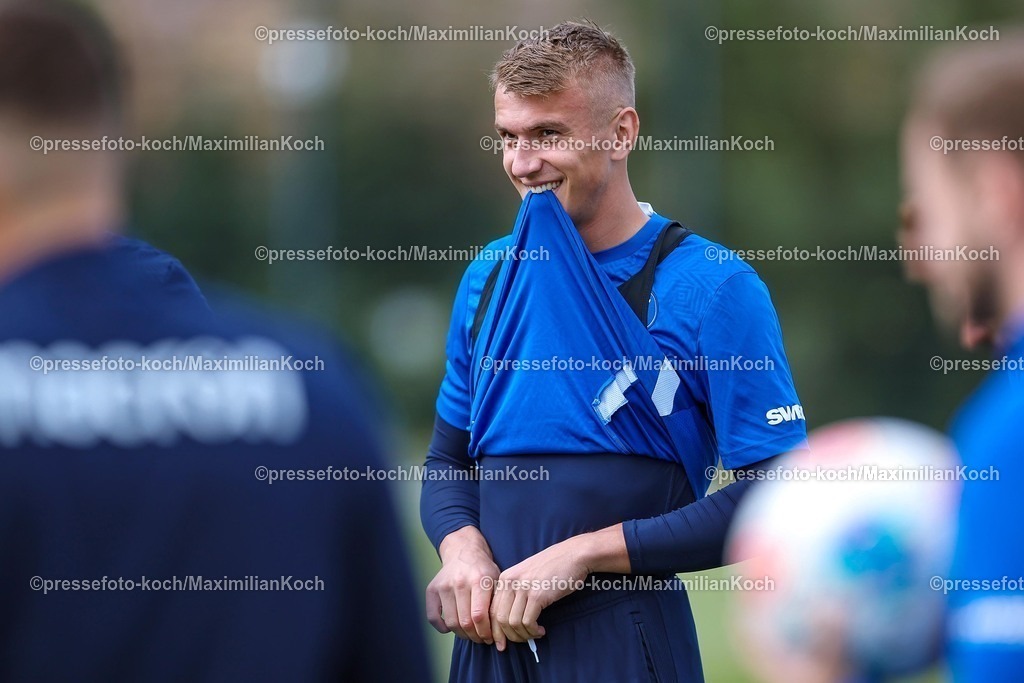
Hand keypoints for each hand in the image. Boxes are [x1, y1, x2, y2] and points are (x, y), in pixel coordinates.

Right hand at [426, 527, 499, 643]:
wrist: (463, 551)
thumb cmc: (483, 570)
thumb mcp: (497, 581)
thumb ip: (498, 606)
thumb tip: (501, 638)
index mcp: (479, 579)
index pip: (479, 616)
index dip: (485, 632)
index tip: (490, 638)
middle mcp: (459, 582)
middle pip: (465, 622)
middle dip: (475, 636)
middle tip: (481, 638)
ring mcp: (444, 585)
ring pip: (451, 622)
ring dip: (462, 634)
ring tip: (470, 634)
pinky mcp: (432, 589)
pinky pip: (432, 617)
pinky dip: (442, 627)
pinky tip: (451, 627)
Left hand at [489, 525, 629, 650]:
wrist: (574, 555)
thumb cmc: (553, 568)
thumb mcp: (526, 577)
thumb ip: (515, 594)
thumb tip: (507, 622)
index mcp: (504, 578)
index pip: (491, 610)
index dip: (495, 630)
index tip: (502, 643)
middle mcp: (509, 582)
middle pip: (499, 619)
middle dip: (510, 636)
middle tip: (523, 640)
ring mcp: (523, 588)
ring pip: (512, 623)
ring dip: (524, 635)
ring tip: (535, 633)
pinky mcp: (537, 595)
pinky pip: (527, 622)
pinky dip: (533, 631)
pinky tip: (541, 630)